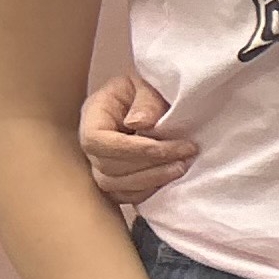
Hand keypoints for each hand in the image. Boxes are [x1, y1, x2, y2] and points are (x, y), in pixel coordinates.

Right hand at [82, 76, 192, 206]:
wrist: (162, 95)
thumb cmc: (153, 85)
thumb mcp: (150, 82)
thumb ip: (147, 100)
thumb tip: (139, 123)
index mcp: (95, 114)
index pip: (96, 140)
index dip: (131, 149)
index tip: (170, 146)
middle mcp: (93, 141)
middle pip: (105, 166)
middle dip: (148, 165)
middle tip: (185, 156)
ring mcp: (102, 161)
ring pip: (112, 185)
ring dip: (149, 179)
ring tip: (181, 167)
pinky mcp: (117, 176)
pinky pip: (123, 195)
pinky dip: (146, 191)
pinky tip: (169, 179)